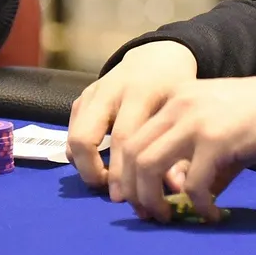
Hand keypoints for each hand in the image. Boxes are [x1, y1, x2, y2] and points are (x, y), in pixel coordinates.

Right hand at [67, 40, 199, 190]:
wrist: (157, 55)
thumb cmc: (176, 86)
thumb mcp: (184, 110)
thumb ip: (179, 147)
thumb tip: (175, 190)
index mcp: (140, 91)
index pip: (123, 138)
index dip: (121, 172)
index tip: (126, 198)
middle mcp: (110, 90)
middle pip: (84, 138)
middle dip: (92, 172)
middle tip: (111, 192)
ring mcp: (91, 93)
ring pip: (73, 138)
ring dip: (84, 166)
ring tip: (107, 181)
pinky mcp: (81, 99)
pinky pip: (71, 133)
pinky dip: (81, 155)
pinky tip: (102, 166)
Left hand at [115, 69, 255, 223]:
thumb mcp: (216, 129)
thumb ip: (192, 158)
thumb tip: (176, 197)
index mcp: (174, 99)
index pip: (130, 139)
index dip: (124, 175)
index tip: (133, 200)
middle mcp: (178, 106)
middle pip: (132, 155)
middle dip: (134, 192)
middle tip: (147, 215)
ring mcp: (195, 121)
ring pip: (149, 168)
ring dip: (153, 200)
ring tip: (169, 217)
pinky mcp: (216, 140)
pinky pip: (193, 184)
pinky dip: (197, 206)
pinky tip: (212, 214)